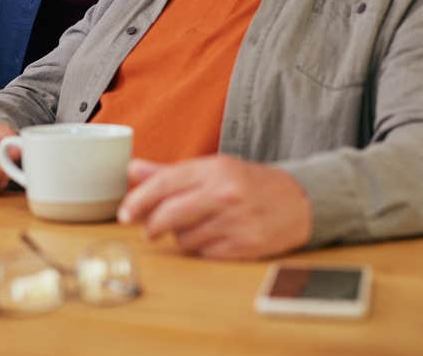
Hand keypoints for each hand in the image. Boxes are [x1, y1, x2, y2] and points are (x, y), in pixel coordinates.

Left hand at [117, 155, 312, 259]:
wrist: (298, 200)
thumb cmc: (246, 182)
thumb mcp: (210, 168)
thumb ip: (168, 172)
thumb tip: (131, 169)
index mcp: (212, 169)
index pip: (164, 183)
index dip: (138, 200)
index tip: (124, 213)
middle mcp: (223, 194)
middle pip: (169, 214)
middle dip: (151, 224)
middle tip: (146, 228)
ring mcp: (236, 221)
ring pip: (185, 238)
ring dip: (178, 236)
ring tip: (189, 227)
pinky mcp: (246, 246)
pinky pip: (205, 253)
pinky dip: (199, 248)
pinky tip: (207, 237)